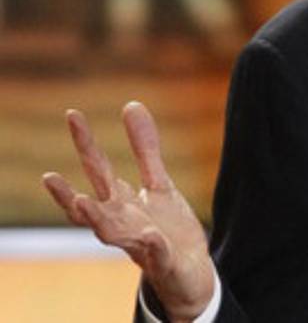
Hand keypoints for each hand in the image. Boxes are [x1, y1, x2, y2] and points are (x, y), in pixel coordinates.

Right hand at [42, 102, 213, 320]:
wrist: (188, 273)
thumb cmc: (165, 228)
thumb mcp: (158, 184)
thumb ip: (145, 150)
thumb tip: (131, 104)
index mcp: (120, 202)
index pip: (98, 169)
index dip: (86, 143)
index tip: (73, 115)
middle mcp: (121, 223)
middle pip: (95, 201)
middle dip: (70, 191)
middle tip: (48, 175)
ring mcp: (138, 243)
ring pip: (110, 234)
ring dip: (96, 220)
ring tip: (80, 203)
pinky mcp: (162, 260)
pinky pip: (155, 252)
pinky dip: (151, 244)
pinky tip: (152, 234)